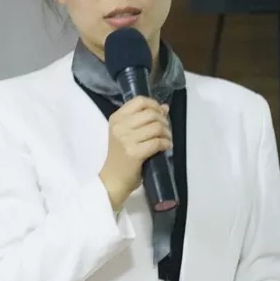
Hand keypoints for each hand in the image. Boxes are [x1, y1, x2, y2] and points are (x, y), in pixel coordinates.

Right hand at [99, 96, 171, 211]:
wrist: (113, 179)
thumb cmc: (121, 156)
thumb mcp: (127, 133)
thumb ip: (144, 119)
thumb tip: (165, 107)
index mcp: (116, 118)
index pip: (140, 101)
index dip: (154, 105)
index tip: (160, 114)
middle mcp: (120, 126)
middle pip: (151, 114)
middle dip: (163, 121)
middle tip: (165, 130)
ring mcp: (126, 139)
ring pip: (156, 127)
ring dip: (167, 133)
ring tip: (166, 139)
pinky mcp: (135, 153)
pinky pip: (158, 142)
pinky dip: (166, 144)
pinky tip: (166, 147)